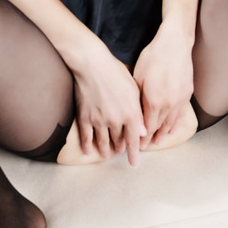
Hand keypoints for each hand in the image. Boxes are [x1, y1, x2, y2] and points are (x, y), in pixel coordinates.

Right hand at [71, 45, 145, 166]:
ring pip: (103, 143)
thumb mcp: (134, 89)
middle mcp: (116, 121)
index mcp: (131, 114)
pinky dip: (88, 146)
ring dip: (105, 151)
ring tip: (106, 155)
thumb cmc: (116, 71)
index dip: (134, 153)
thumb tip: (143, 132)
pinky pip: (86, 137)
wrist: (92, 64)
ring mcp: (99, 121)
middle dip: (120, 148)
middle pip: (119, 142)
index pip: (134, 140)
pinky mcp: (85, 118)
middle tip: (120, 151)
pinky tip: (89, 152)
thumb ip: (139, 112)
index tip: (134, 163)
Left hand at [133, 22, 194, 148]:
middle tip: (143, 147)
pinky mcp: (187, 94)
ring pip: (171, 124)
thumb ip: (136, 98)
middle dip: (150, 138)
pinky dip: (175, 124)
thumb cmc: (153, 57)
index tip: (136, 145)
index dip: (141, 137)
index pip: (146, 126)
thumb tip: (132, 114)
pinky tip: (172, 130)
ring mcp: (179, 100)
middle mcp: (168, 105)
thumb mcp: (137, 76)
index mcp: (153, 101)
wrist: (175, 44)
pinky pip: (181, 115)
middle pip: (158, 128)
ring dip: (163, 134)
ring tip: (157, 142)